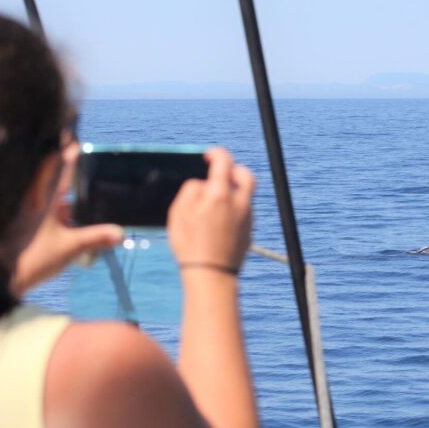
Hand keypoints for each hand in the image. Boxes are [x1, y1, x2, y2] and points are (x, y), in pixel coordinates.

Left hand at [12, 142, 123, 295]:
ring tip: (87, 193)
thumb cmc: (34, 255)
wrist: (0, 276)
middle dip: (67, 170)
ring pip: (51, 196)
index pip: (58, 165)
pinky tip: (73, 217)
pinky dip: (61, 211)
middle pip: (53, 177)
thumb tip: (121, 232)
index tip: (73, 135)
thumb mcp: (70, 246)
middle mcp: (35, 200)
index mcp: (44, 197)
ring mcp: (30, 213)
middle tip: (83, 161)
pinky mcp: (27, 226)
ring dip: (67, 195)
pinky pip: (48, 212)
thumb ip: (96, 238)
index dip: (66, 150)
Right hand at [168, 147, 254, 274]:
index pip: (224, 161)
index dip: (215, 153)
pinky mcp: (249, 230)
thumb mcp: (179, 213)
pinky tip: (218, 220)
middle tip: (220, 174)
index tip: (208, 156)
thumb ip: (191, 191)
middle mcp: (239, 203)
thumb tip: (202, 183)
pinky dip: (234, 208)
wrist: (212, 274)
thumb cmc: (190, 244)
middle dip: (234, 170)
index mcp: (220, 194)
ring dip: (233, 191)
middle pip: (245, 175)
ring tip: (213, 202)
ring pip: (245, 194)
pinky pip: (244, 211)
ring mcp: (247, 217)